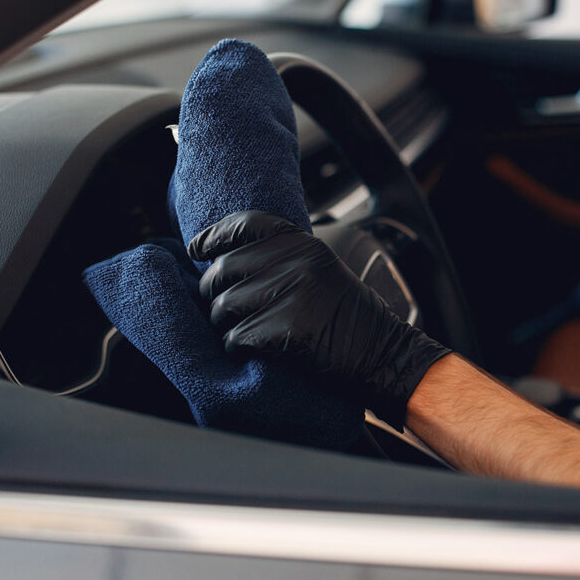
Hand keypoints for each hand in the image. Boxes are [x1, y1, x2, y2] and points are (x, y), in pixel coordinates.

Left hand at [188, 210, 450, 428]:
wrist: (384, 355)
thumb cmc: (350, 318)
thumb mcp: (320, 271)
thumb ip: (279, 261)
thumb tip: (221, 264)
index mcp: (303, 244)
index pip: (244, 225)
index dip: (213, 236)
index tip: (195, 249)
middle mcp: (296, 263)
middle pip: (223, 271)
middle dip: (214, 294)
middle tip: (224, 311)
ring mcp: (291, 295)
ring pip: (222, 308)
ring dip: (225, 325)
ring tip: (245, 333)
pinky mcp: (286, 330)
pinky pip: (235, 338)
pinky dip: (238, 349)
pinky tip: (257, 352)